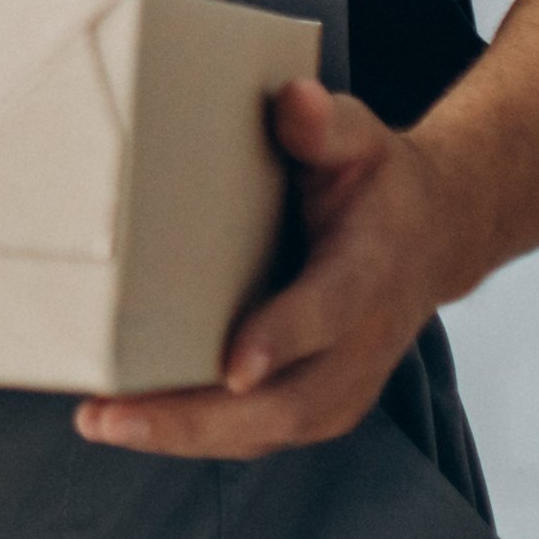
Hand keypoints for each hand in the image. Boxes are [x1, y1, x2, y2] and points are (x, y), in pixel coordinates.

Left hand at [74, 78, 471, 459]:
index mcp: (371, 269)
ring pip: (271, 430)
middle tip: (115, 416)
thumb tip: (293, 101)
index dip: (284, 338)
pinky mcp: (322, 401)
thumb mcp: (360, 138)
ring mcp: (345, 380)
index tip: (233, 364)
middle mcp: (364, 340)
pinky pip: (261, 433)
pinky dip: (199, 436)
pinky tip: (134, 424)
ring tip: (106, 423)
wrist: (432, 233)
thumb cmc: (377, 181)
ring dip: (187, 436)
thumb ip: (324, 124)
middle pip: (289, 401)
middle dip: (201, 418)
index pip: (329, 311)